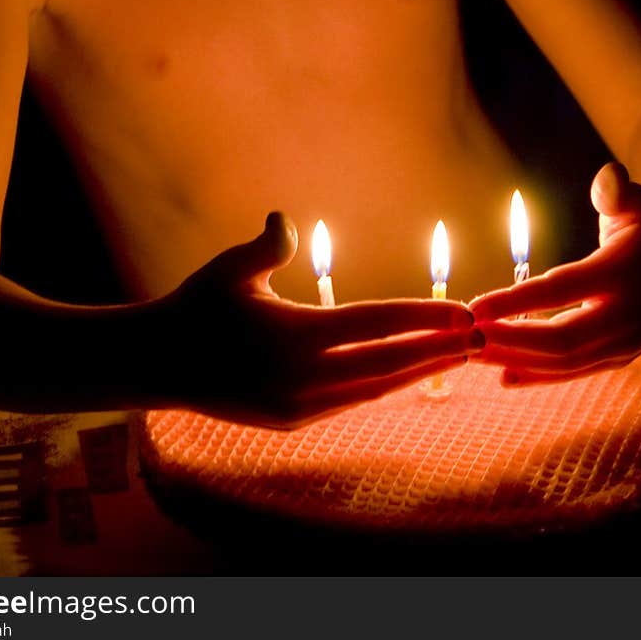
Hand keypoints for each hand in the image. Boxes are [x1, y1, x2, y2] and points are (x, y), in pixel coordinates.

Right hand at [155, 211, 481, 426]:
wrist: (157, 365)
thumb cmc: (197, 305)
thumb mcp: (230, 268)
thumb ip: (267, 245)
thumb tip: (287, 218)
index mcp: (294, 335)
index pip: (376, 324)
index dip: (424, 316)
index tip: (463, 312)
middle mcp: (303, 378)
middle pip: (389, 363)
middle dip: (440, 350)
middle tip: (483, 336)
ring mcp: (299, 406)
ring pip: (375, 389)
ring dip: (419, 372)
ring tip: (458, 357)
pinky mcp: (292, 422)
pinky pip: (351, 403)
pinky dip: (384, 388)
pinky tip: (407, 375)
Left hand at [468, 163, 640, 385]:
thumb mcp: (637, 200)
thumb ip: (616, 190)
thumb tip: (609, 177)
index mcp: (622, 273)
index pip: (562, 290)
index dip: (517, 301)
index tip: (474, 307)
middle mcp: (626, 316)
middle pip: (561, 340)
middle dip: (509, 341)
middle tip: (464, 337)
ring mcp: (625, 344)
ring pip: (565, 364)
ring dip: (516, 361)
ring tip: (472, 355)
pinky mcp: (619, 359)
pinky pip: (574, 373)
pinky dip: (539, 377)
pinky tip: (502, 376)